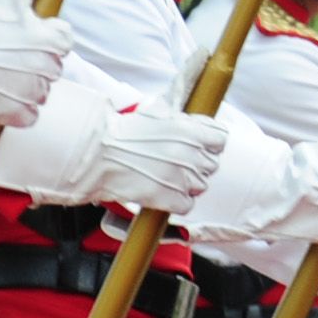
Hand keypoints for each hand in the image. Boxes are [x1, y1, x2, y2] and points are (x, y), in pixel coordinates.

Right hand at [0, 0, 77, 126]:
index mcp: (54, 40)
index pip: (63, 38)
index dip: (42, 35)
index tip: (19, 34)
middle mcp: (50, 69)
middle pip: (51, 66)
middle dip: (32, 60)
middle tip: (2, 52)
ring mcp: (34, 95)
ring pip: (39, 91)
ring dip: (23, 84)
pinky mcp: (18, 115)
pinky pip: (27, 115)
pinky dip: (14, 109)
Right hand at [92, 108, 227, 211]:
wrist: (97, 153)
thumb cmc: (124, 130)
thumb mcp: (157, 112)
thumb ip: (180, 117)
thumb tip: (193, 117)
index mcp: (191, 131)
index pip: (220, 139)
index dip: (210, 142)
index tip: (199, 145)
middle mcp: (191, 155)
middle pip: (211, 164)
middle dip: (197, 163)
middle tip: (176, 162)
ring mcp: (181, 178)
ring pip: (201, 186)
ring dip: (187, 183)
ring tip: (166, 176)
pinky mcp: (169, 198)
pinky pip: (187, 205)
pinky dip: (177, 202)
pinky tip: (163, 192)